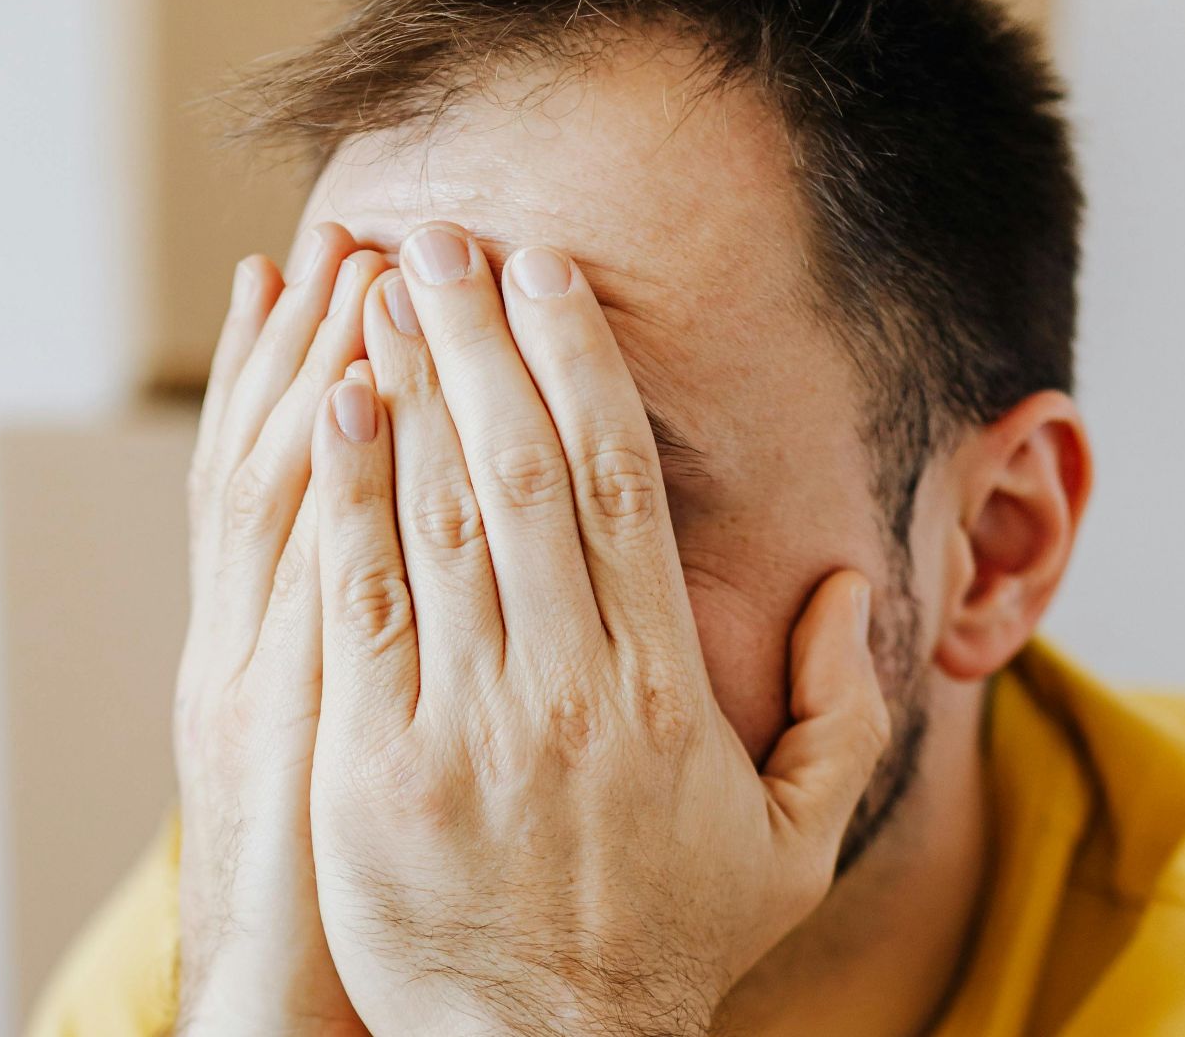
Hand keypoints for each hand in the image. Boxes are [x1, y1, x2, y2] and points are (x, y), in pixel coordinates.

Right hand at [173, 222, 382, 1036]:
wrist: (278, 1001)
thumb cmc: (341, 883)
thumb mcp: (334, 758)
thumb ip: (367, 658)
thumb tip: (416, 570)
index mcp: (258, 641)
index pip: (276, 478)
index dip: (294, 372)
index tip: (325, 273)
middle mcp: (241, 637)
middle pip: (274, 456)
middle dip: (316, 339)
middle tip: (359, 230)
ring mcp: (249, 671)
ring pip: (271, 490)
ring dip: (309, 369)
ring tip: (347, 265)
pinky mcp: (281, 720)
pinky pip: (306, 579)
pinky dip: (318, 479)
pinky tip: (346, 394)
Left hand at [306, 224, 892, 1034]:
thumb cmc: (666, 945)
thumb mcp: (796, 845)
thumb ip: (840, 713)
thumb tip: (849, 589)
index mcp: (661, 686)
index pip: (620, 487)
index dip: (581, 366)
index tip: (549, 278)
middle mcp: (565, 685)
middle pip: (522, 472)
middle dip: (483, 341)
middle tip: (447, 240)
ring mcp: (464, 721)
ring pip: (438, 518)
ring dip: (411, 390)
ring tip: (381, 289)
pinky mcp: (374, 762)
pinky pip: (361, 605)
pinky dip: (347, 500)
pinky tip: (335, 411)